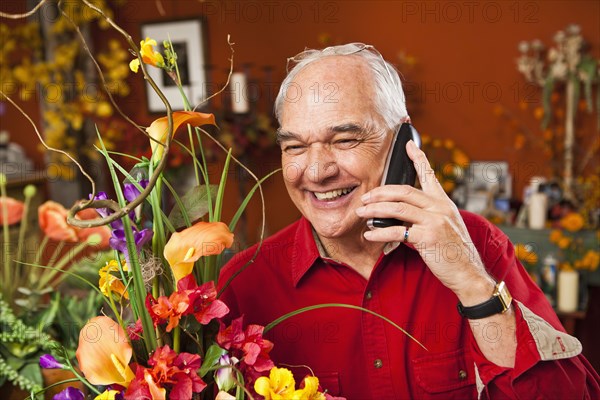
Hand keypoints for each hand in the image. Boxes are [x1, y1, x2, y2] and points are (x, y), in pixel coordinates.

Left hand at [355, 140, 494, 304]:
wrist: (469, 273)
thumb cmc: (454, 252)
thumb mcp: (444, 227)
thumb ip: (425, 217)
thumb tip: (399, 216)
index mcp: (443, 203)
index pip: (429, 175)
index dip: (418, 158)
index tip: (409, 145)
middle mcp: (440, 208)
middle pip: (404, 191)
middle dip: (380, 192)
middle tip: (365, 197)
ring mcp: (435, 221)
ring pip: (398, 208)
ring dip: (375, 209)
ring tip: (361, 212)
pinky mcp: (429, 237)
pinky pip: (398, 231)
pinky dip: (380, 233)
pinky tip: (370, 235)